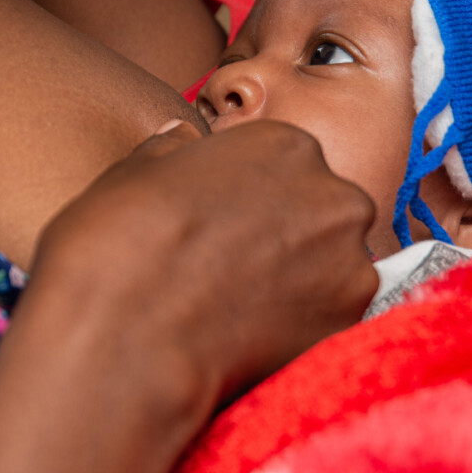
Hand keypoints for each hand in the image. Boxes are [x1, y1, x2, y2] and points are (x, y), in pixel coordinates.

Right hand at [34, 118, 377, 405]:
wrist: (128, 333)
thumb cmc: (122, 242)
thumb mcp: (137, 171)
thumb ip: (173, 148)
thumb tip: (179, 139)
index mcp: (285, 143)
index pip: (284, 163)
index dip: (251, 195)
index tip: (225, 221)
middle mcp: (332, 193)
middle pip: (319, 210)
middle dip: (288, 233)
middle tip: (236, 263)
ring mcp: (349, 259)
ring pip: (333, 264)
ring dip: (301, 278)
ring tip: (244, 302)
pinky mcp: (349, 319)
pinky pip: (333, 314)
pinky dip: (304, 322)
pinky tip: (256, 331)